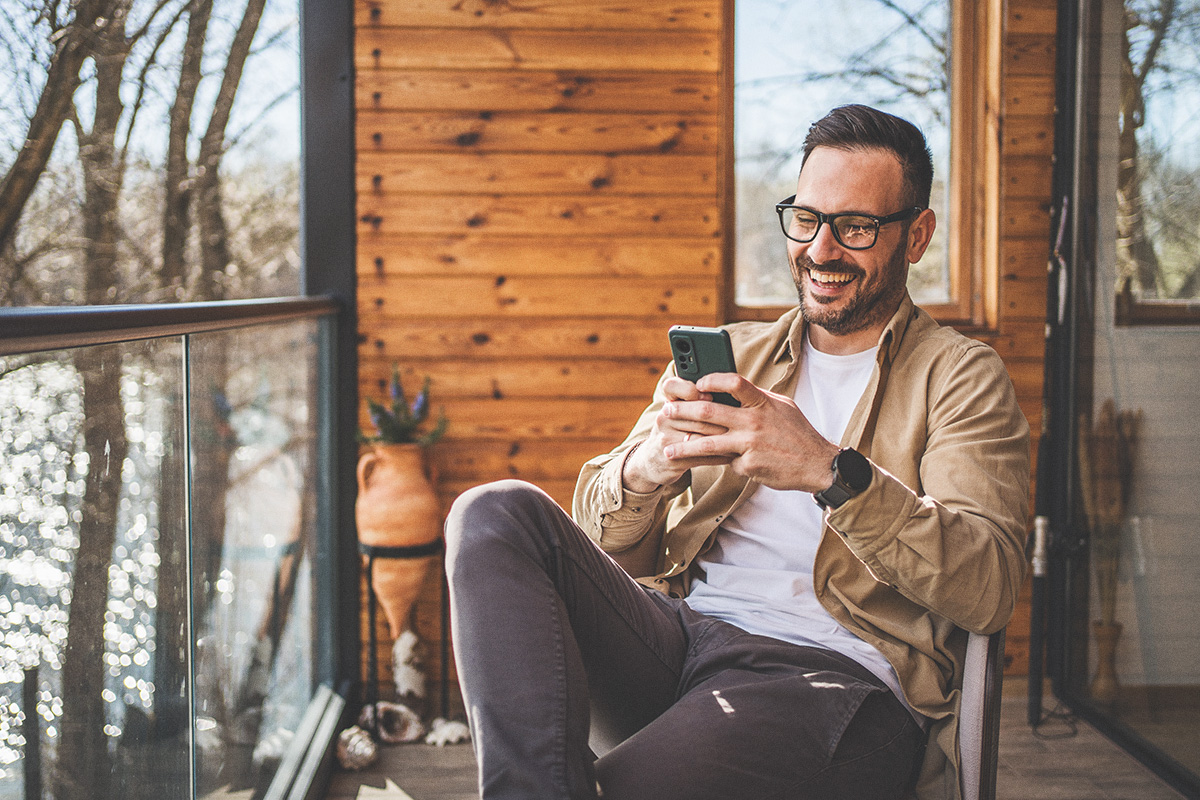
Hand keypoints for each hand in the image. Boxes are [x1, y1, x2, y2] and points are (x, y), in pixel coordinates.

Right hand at [621, 375, 736, 491]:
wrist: (653, 461)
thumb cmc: (676, 431)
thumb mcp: (679, 412)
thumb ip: (696, 401)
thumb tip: (729, 392)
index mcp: (668, 402)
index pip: (672, 386)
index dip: (690, 390)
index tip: (709, 396)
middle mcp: (664, 418)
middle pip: (698, 415)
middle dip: (722, 418)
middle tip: (741, 421)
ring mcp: (666, 439)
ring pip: (702, 437)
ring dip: (725, 439)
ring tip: (743, 438)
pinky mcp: (672, 459)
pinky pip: (702, 456)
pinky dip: (720, 456)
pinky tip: (733, 455)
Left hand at [658, 373, 841, 492]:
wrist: (817, 464)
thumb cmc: (798, 433)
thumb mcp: (782, 407)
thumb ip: (757, 399)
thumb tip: (731, 389)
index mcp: (763, 403)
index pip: (734, 383)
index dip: (712, 380)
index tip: (697, 384)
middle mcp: (755, 422)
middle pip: (709, 412)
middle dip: (683, 412)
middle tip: (666, 412)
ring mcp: (750, 445)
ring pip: (708, 444)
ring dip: (684, 446)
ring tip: (668, 449)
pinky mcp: (748, 466)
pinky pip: (726, 462)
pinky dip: (721, 462)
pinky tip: (712, 464)